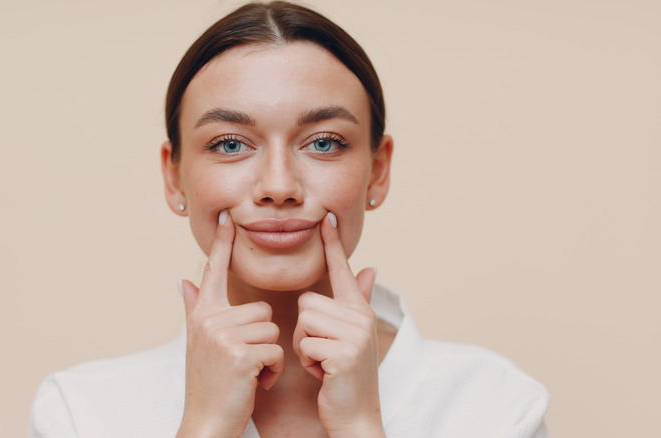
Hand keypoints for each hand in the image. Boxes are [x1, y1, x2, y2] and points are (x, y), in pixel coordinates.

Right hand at [176, 210, 284, 437]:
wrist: (207, 422)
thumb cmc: (210, 384)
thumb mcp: (198, 343)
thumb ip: (194, 308)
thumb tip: (183, 280)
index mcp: (202, 313)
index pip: (214, 270)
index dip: (222, 243)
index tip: (229, 215)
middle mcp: (209, 319)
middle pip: (260, 309)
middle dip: (261, 338)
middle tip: (243, 362)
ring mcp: (223, 336)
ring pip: (271, 329)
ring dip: (268, 355)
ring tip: (248, 372)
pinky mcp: (240, 354)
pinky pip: (275, 349)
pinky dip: (272, 371)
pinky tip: (255, 383)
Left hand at [292, 212, 384, 436]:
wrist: (355, 415)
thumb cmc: (343, 376)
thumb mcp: (350, 337)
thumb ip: (356, 300)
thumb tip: (370, 268)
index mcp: (358, 310)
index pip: (343, 270)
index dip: (333, 244)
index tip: (326, 217)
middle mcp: (361, 317)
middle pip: (307, 302)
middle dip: (304, 331)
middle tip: (321, 352)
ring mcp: (355, 335)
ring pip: (304, 322)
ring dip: (304, 347)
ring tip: (322, 362)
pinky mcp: (345, 353)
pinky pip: (305, 345)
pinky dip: (308, 363)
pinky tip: (323, 374)